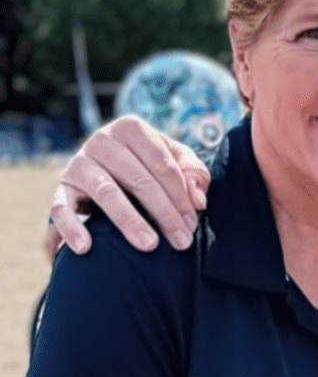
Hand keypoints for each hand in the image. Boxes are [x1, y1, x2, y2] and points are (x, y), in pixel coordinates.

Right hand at [47, 116, 210, 257]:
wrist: (109, 168)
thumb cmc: (151, 165)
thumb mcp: (178, 161)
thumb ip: (194, 174)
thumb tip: (198, 201)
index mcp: (132, 128)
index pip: (163, 166)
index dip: (182, 197)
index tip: (193, 224)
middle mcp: (101, 140)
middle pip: (140, 181)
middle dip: (165, 214)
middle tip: (182, 242)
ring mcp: (79, 163)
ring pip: (107, 193)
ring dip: (130, 222)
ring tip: (150, 245)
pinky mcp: (62, 188)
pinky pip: (61, 208)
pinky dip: (71, 228)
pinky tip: (85, 248)